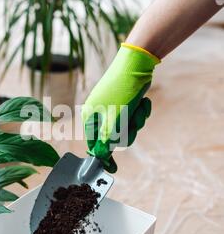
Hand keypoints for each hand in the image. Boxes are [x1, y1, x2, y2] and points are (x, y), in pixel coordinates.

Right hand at [81, 43, 159, 171]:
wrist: (137, 64)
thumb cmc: (122, 91)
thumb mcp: (115, 119)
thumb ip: (107, 140)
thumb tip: (100, 157)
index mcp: (90, 116)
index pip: (94, 143)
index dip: (104, 156)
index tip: (114, 169)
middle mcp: (99, 113)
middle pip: (113, 138)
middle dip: (127, 132)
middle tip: (132, 125)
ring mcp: (113, 108)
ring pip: (126, 128)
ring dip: (136, 121)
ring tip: (138, 108)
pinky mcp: (126, 103)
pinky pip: (133, 117)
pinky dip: (140, 112)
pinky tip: (143, 101)